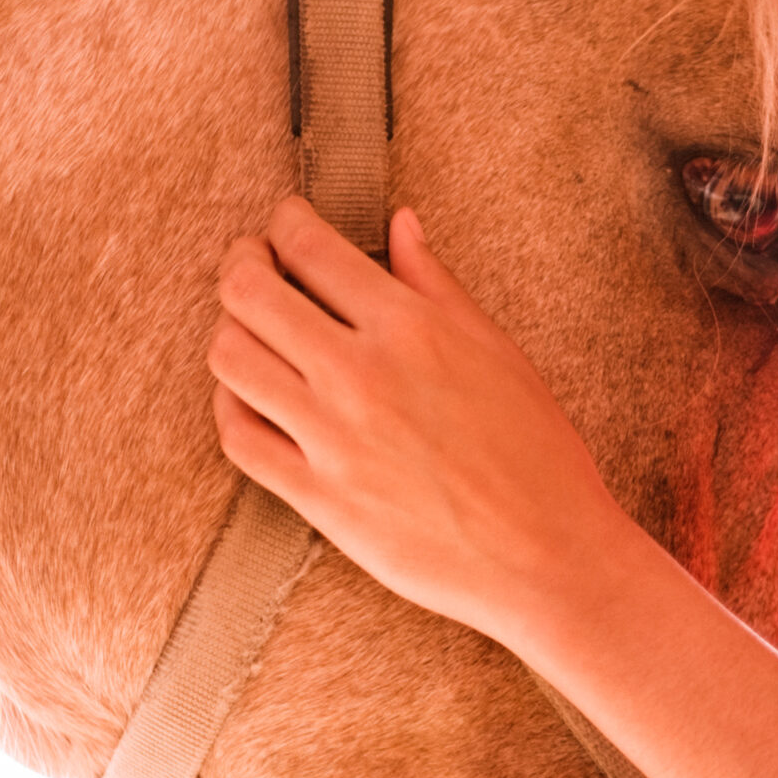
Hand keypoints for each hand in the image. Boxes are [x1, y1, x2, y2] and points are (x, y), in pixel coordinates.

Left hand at [208, 198, 626, 659]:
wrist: (548, 555)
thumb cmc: (537, 454)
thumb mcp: (499, 352)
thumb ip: (437, 285)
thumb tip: (400, 224)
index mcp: (410, 328)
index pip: (311, 247)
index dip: (284, 221)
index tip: (284, 222)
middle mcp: (361, 375)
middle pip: (249, 292)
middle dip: (242, 262)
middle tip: (252, 262)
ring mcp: (332, 439)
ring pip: (230, 358)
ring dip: (229, 330)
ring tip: (249, 329)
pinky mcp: (318, 498)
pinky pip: (239, 437)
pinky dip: (231, 404)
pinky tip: (250, 396)